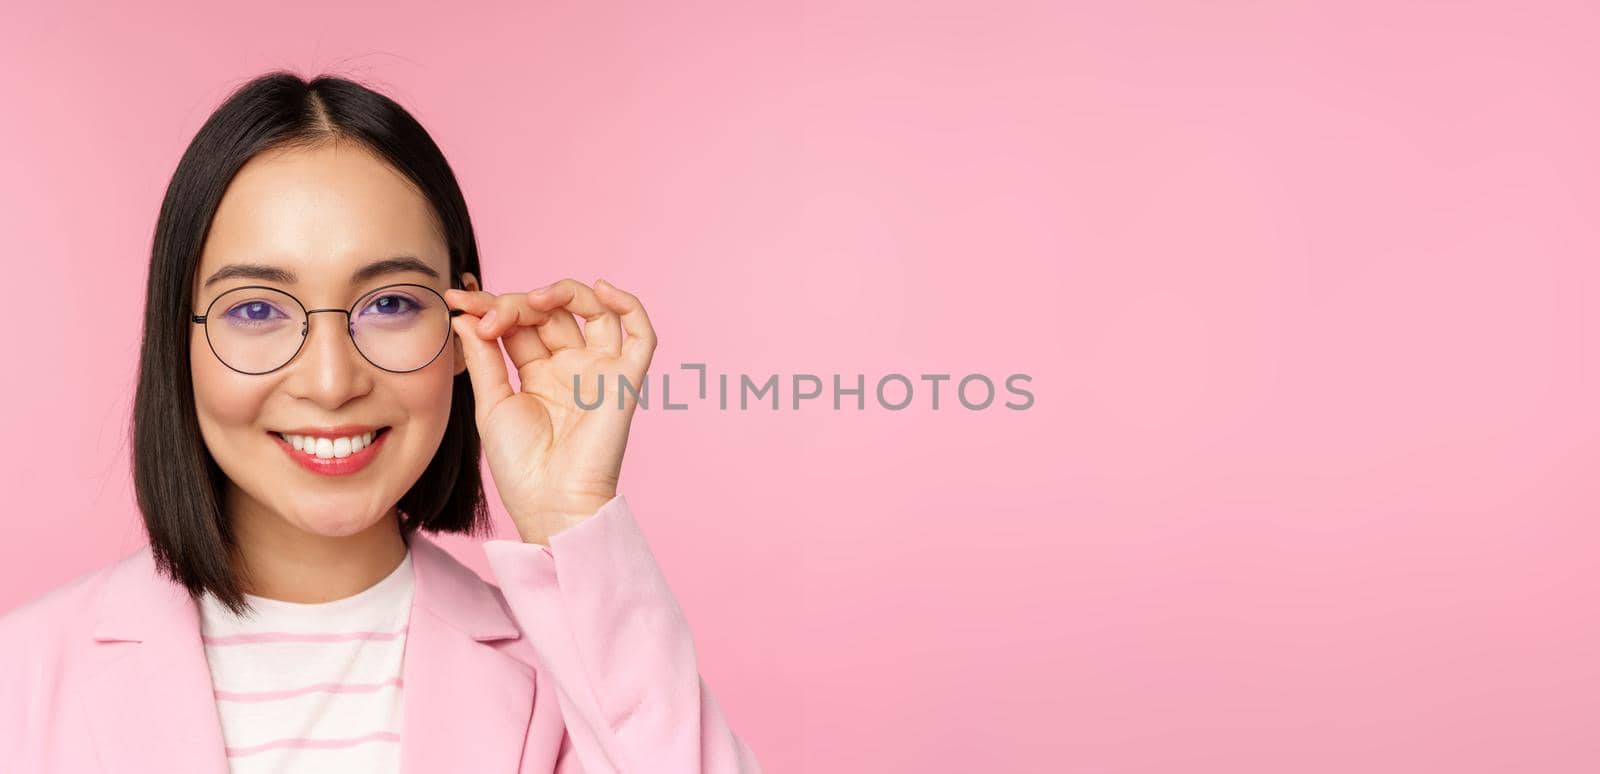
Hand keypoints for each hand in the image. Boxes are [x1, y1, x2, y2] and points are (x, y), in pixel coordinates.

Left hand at [445, 278, 656, 545]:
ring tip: (535, 300)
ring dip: (565, 293)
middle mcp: (571, 366)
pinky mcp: (625, 381)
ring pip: (595, 311)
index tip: (458, 301)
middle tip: (487, 315)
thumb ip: (483, 357)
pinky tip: (602, 289)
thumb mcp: (491, 404)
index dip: (491, 306)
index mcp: (539, 373)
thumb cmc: (521, 467)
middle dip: (516, 304)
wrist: (550, 503)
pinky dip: (629, 305)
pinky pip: (641, 335)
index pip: (520, 323)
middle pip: (551, 313)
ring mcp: (599, 371)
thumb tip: (464, 315)